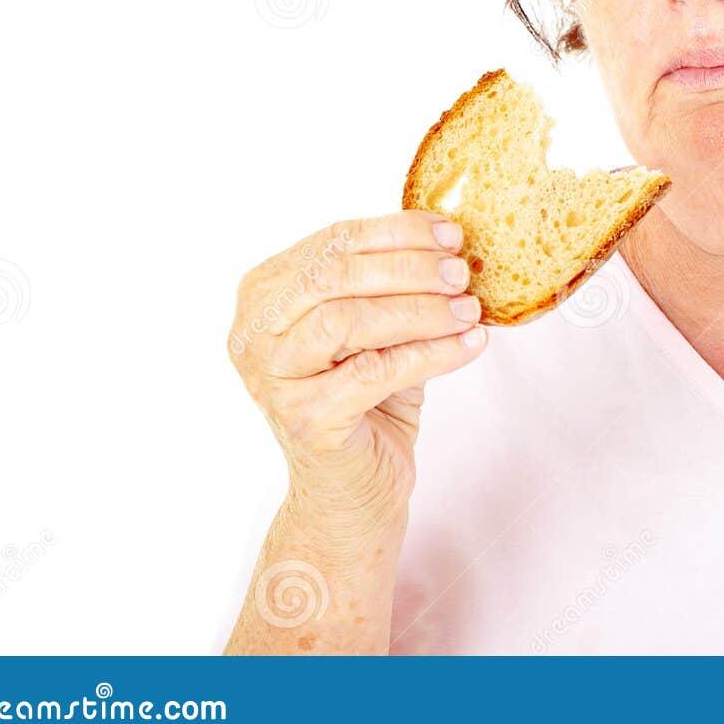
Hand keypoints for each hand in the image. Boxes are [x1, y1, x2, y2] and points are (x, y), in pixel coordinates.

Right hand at [227, 211, 485, 522]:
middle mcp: (254, 334)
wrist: (354, 491)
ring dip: (420, 309)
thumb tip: (450, 241)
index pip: (331, 243)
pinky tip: (468, 346)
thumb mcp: (376, 330)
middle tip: (460, 273)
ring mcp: (274, 380)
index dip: (395, 232)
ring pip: (348, 320)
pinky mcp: (306, 420)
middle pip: (333, 276)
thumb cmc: (367, 402)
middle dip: (408, 267)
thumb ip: (391, 285)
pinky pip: (376, 371)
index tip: (450, 233)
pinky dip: (431, 353)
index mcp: (265, 296)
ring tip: (468, 310)